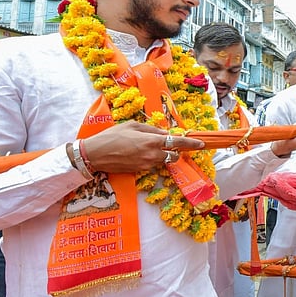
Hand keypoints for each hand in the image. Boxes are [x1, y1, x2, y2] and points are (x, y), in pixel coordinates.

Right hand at [81, 122, 203, 172]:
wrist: (95, 155)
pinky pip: (152, 164)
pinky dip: (152, 158)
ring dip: (162, 154)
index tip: (201, 144)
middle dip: (175, 150)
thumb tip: (165, 133)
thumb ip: (151, 129)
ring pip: (163, 160)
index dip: (191, 144)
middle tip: (170, 143)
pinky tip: (139, 152)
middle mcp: (152, 155)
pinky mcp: (140, 171)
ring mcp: (146, 165)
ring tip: (148, 146)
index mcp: (151, 141)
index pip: (177, 143)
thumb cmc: (112, 136)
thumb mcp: (132, 125)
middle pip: (173, 154)